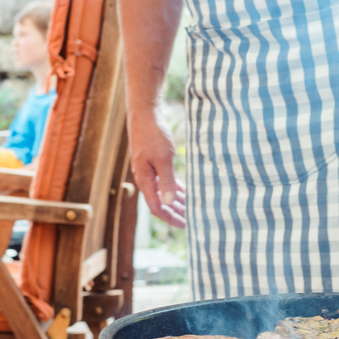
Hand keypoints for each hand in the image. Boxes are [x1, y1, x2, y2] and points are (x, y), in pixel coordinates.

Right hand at [129, 106, 185, 227]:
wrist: (145, 113)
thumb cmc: (153, 134)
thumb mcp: (163, 158)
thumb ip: (166, 181)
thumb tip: (170, 202)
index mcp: (145, 180)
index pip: (157, 207)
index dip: (171, 218)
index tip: (186, 225)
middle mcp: (146, 178)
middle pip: (161, 202)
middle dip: (176, 212)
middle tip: (193, 220)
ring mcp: (149, 171)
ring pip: (163, 192)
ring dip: (177, 201)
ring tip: (192, 208)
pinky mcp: (153, 162)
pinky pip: (165, 181)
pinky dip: (174, 188)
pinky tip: (185, 191)